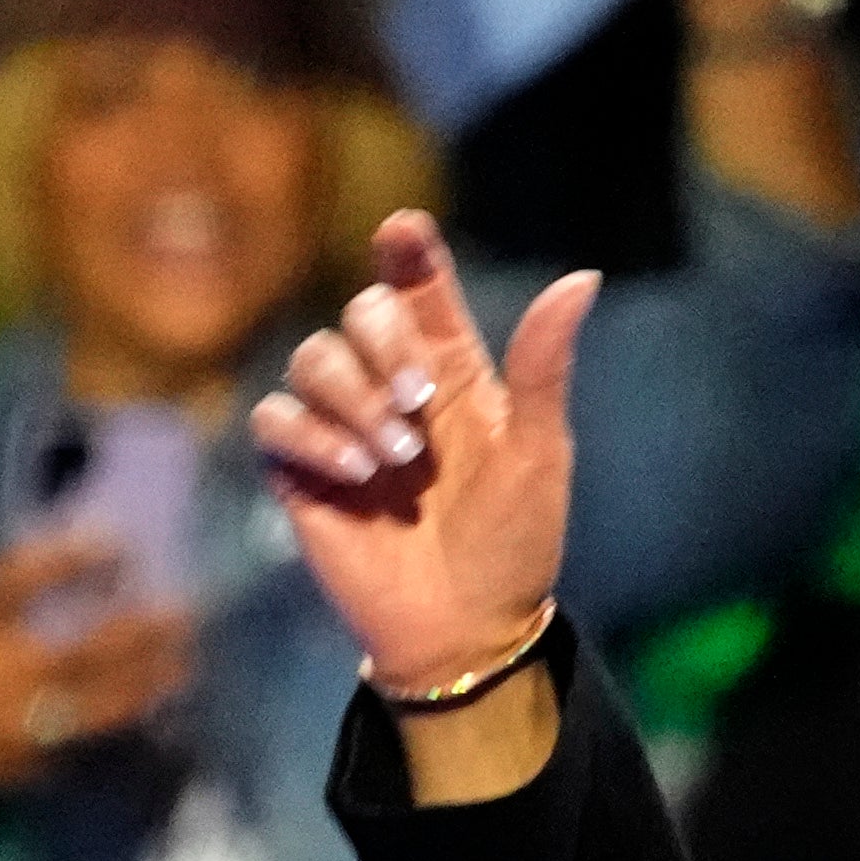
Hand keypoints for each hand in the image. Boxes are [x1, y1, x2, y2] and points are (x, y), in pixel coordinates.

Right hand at [254, 213, 593, 690]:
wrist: (465, 629)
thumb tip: (584, 276)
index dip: (408, 252)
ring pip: (313, 357)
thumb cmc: (513, 542)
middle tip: (419, 400)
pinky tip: (355, 472)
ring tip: (394, 456)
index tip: (403, 231)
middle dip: (384, 342)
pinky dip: (310, 434)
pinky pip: (275, 417)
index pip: (420, 289)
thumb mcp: (537, 452)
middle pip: (362, 312)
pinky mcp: (302, 471)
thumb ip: (542, 366)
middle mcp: (392, 386)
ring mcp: (343, 427)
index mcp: (452, 371)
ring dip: (352, 396)